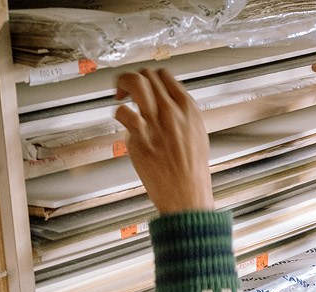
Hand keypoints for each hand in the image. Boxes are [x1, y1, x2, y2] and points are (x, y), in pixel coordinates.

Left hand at [114, 70, 216, 214]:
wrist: (187, 192)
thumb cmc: (191, 169)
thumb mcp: (196, 133)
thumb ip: (181, 116)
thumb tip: (166, 105)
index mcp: (188, 108)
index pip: (165, 76)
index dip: (149, 76)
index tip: (143, 84)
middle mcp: (171, 111)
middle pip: (147, 75)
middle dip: (132, 78)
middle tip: (126, 90)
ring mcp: (155, 122)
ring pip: (135, 83)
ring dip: (122, 85)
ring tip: (119, 96)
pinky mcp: (140, 137)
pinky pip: (122, 112)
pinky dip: (119, 113)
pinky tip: (122, 122)